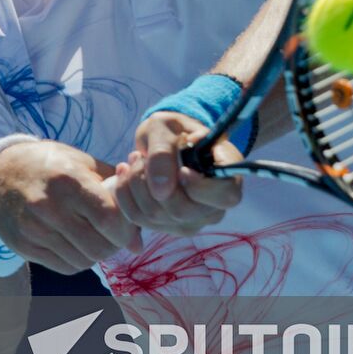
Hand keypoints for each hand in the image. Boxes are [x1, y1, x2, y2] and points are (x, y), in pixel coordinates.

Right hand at [0, 140, 142, 273]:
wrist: (1, 172)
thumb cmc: (53, 164)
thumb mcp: (85, 164)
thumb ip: (117, 194)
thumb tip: (138, 242)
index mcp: (68, 180)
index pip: (108, 217)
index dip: (124, 228)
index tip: (127, 226)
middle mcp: (48, 206)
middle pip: (97, 246)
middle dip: (114, 246)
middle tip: (115, 237)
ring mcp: (32, 229)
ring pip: (82, 260)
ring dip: (97, 255)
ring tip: (97, 238)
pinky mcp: (22, 246)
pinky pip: (63, 266)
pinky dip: (78, 260)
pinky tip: (78, 244)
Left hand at [111, 112, 242, 234]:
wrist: (165, 141)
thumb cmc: (172, 129)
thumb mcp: (165, 127)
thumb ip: (163, 153)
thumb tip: (161, 191)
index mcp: (227, 174)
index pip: (226, 196)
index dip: (200, 187)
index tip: (181, 168)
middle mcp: (215, 204)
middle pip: (183, 211)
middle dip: (152, 182)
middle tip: (141, 156)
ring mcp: (193, 220)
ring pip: (156, 217)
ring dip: (135, 185)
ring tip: (134, 160)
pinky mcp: (169, 226)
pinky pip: (139, 219)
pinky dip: (125, 194)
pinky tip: (127, 173)